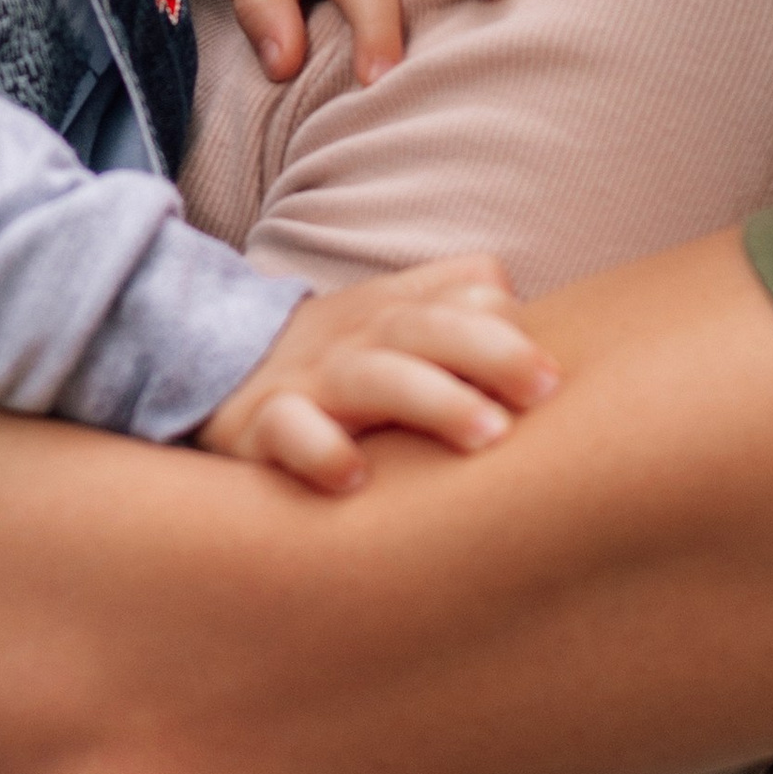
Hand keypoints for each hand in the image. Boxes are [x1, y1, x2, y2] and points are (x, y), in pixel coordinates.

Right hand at [199, 252, 560, 493]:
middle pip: (429, 327)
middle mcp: (363, 338)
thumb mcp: (402, 332)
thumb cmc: (347, 365)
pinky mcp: (261, 424)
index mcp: (403, 312)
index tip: (553, 375)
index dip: (507, 325)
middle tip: (544, 391)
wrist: (219, 373)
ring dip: (432, 398)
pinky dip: (317, 449)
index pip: (466, 295)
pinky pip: (288, 431)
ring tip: (487, 434)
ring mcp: (312, 379)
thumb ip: (471, 321)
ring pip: (374, 377)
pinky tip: (352, 478)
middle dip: (491, 352)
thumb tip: (541, 336)